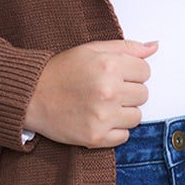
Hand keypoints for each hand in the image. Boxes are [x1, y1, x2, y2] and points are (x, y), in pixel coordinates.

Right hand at [22, 39, 157, 146]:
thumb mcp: (91, 50)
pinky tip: (99, 119)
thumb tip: (154, 47)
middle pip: (143, 94)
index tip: (116, 74)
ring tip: (103, 105)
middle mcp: (108, 91)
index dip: (131, 71)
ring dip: (124, 112)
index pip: (145, 71)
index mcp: (109, 66)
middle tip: (106, 90)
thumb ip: (125, 47)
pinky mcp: (96, 137)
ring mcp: (103, 116)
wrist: (30, 97)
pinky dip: (115, 130)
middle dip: (128, 91)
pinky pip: (124, 136)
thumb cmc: (60, 71)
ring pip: (137, 117)